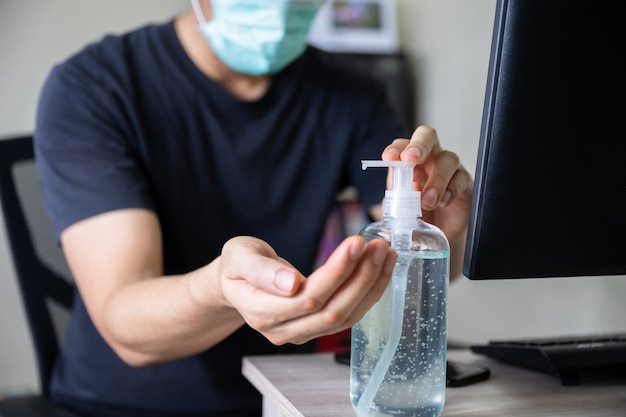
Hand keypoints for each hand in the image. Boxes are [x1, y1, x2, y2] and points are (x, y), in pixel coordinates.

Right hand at [217, 235, 396, 344]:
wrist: (234, 283)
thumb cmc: (236, 265)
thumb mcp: (239, 256)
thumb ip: (261, 270)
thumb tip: (291, 284)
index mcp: (261, 312)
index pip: (308, 297)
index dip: (337, 272)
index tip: (357, 243)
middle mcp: (282, 330)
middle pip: (332, 310)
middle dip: (361, 277)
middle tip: (379, 246)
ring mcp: (300, 333)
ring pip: (344, 316)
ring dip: (370, 285)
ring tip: (386, 255)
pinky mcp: (314, 328)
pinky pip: (347, 316)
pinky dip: (367, 293)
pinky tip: (380, 271)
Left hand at [382, 126, 473, 252]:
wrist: (435, 233)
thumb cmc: (416, 213)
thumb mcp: (400, 205)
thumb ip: (396, 195)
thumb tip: (391, 195)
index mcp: (410, 160)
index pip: (403, 144)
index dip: (397, 148)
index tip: (389, 157)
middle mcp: (430, 158)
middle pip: (427, 136)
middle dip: (419, 145)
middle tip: (411, 159)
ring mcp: (450, 169)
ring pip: (448, 159)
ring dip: (436, 179)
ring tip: (427, 200)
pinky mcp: (465, 184)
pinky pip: (462, 179)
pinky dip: (452, 190)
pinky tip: (443, 201)